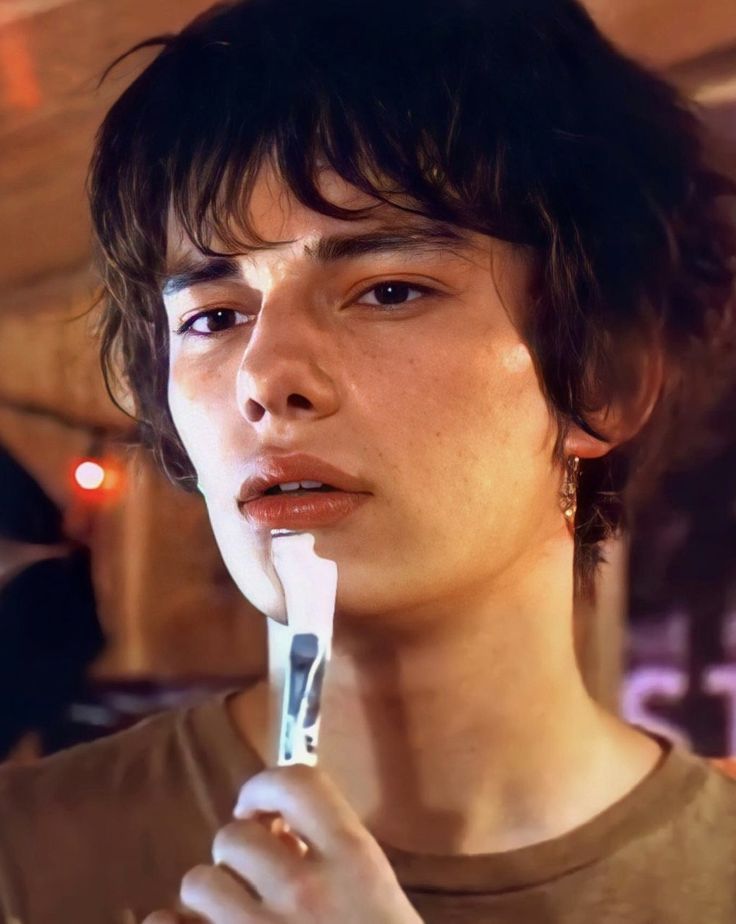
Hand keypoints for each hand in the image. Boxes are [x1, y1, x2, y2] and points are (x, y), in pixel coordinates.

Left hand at [143, 764, 422, 923]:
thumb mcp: (378, 901)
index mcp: (355, 862)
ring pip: (198, 882)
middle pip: (235, 835)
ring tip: (230, 918)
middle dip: (237, 855)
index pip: (297, 783)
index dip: (266, 787)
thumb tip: (279, 829)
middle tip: (253, 881)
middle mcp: (305, 891)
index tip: (261, 809)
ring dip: (209, 897)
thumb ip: (337, 861)